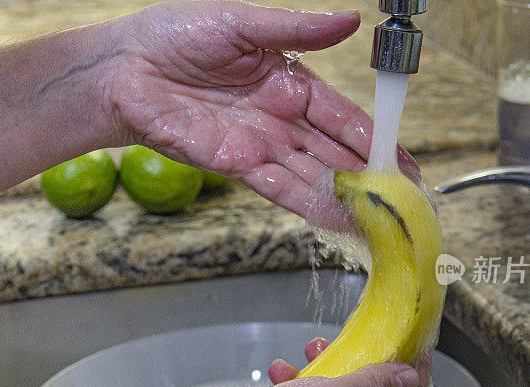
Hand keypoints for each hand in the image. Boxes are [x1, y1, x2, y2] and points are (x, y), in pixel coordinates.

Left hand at [102, 1, 417, 229]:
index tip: (404, 161)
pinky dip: (310, 204)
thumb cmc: (174, 34)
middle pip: (334, 153)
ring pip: (312, 176)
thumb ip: (296, 30)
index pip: (342, 116)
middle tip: (405, 201)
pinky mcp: (234, 166)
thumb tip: (350, 22)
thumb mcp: (241, 22)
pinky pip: (279, 188)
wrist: (123, 68)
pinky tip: (341, 219)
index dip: (375, 138)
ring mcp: (259, 146)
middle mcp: (280, 119)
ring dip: (346, 199)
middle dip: (370, 177)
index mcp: (289, 82)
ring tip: (382, 220)